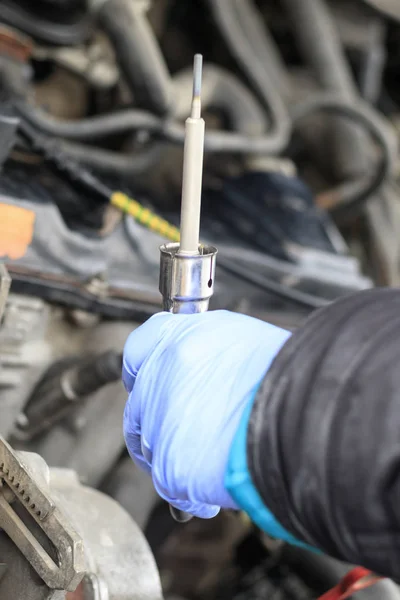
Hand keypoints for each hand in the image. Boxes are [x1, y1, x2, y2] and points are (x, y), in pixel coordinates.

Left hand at [123, 310, 289, 517]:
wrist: (303, 417)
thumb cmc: (286, 378)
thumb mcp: (243, 341)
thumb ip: (206, 352)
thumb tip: (201, 369)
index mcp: (180, 339)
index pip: (138, 350)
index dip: (141, 369)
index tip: (144, 380)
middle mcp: (162, 376)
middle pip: (139, 403)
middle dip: (155, 420)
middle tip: (182, 430)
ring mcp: (160, 422)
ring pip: (150, 445)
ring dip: (172, 454)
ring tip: (209, 458)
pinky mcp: (170, 466)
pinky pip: (169, 483)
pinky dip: (189, 491)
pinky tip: (216, 488)